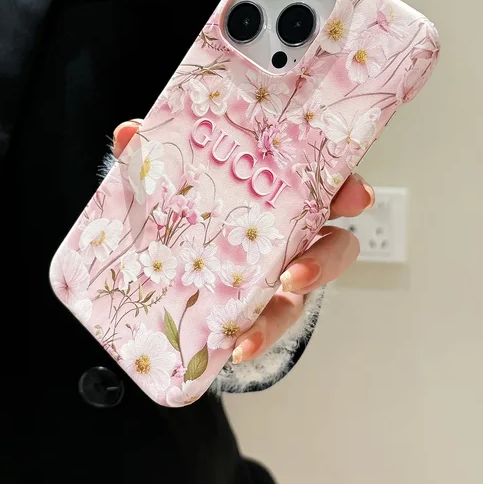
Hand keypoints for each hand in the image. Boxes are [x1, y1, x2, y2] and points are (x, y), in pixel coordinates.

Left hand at [113, 120, 374, 364]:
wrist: (180, 252)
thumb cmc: (200, 202)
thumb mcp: (178, 173)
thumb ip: (156, 154)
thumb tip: (127, 134)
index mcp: (290, 196)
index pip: (330, 188)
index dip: (349, 191)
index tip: (355, 196)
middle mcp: (296, 238)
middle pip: (334, 248)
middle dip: (325, 262)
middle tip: (296, 275)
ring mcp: (281, 279)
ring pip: (300, 300)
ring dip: (277, 318)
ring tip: (247, 334)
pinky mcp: (260, 312)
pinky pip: (265, 329)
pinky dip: (250, 339)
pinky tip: (229, 349)